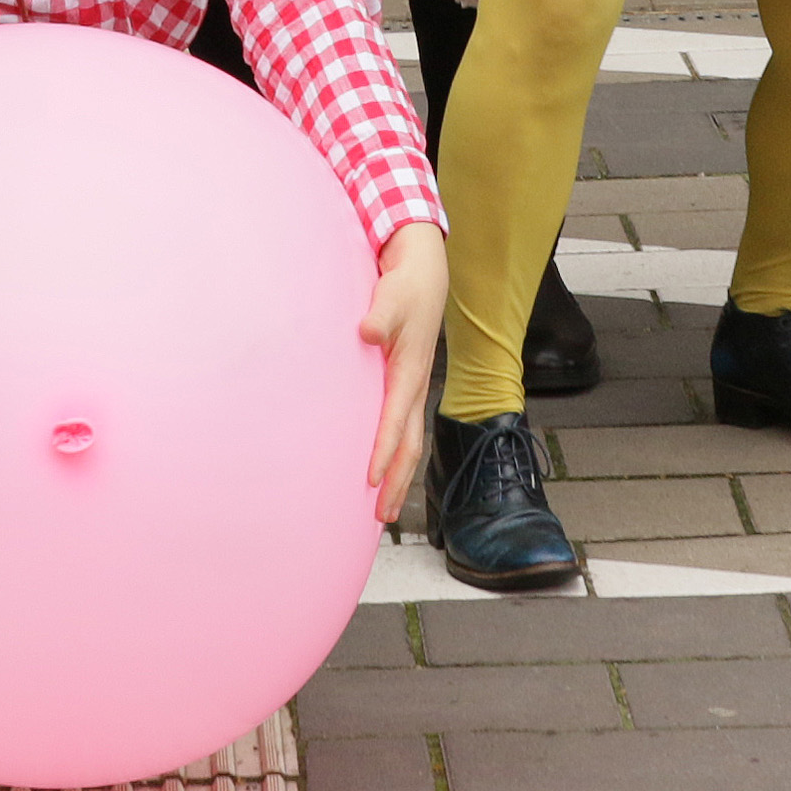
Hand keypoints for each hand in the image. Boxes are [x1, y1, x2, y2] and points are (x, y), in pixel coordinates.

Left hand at [362, 224, 450, 523]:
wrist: (424, 274)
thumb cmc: (405, 286)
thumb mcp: (392, 295)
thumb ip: (380, 315)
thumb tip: (366, 333)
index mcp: (409, 371)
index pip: (396, 420)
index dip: (384, 451)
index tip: (372, 480)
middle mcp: (414, 386)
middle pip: (409, 444)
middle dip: (397, 481)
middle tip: (381, 516)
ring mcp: (412, 388)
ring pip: (409, 441)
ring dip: (399, 476)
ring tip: (384, 509)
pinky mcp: (405, 384)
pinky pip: (402, 429)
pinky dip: (394, 454)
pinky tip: (381, 470)